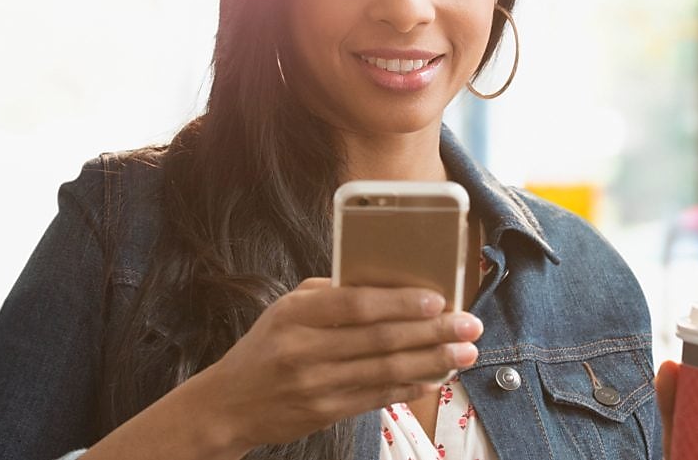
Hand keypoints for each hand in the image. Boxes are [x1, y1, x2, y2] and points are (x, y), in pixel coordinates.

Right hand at [191, 277, 482, 453]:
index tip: (437, 299)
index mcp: (295, 314)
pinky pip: (376, 397)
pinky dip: (410, 388)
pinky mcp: (324, 413)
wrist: (228, 404)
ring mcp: (315, 385)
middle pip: (380, 338)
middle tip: (469, 325)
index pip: (355, 305)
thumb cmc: (266, 348)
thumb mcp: (286, 309)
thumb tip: (387, 283)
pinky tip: (435, 378)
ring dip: (432, 361)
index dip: (400, 302)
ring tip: (464, 354)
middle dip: (432, 332)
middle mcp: (304, 349)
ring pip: (385, 370)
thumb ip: (330, 294)